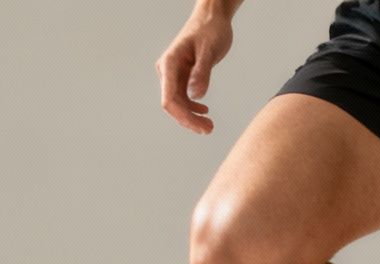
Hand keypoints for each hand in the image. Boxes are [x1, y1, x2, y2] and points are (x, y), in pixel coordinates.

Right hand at [157, 3, 237, 134]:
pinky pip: (184, 96)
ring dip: (192, 116)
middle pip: (173, 104)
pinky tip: (204, 111)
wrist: (212, 18)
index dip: (183, 116)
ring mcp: (174, 73)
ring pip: (178, 103)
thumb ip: (202, 72)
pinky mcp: (182, 75)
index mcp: (170, 63)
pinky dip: (193, 107)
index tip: (199, 126)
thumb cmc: (210, 29)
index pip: (169, 98)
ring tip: (209, 126)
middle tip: (209, 130)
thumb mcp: (209, 50)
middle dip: (189, 120)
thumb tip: (197, 95)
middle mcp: (168, 70)